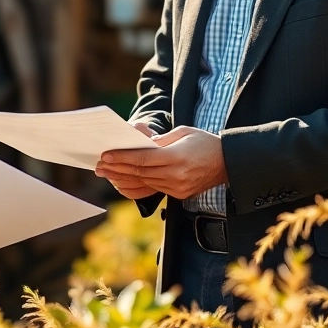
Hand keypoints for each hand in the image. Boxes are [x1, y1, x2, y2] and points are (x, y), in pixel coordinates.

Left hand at [95, 126, 226, 198]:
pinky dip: (138, 184)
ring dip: (123, 177)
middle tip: (99, 165)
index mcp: (177, 157)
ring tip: (107, 172)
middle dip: (117, 168)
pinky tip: (125, 180)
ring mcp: (178, 187)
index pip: (142, 159)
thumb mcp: (183, 132)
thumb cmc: (206, 142)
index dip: (122, 158)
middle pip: (140, 172)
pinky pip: (154, 188)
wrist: (228, 163)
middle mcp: (176, 175)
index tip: (105, 155)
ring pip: (144, 182)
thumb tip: (140, 144)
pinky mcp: (179, 194)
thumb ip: (160, 140)